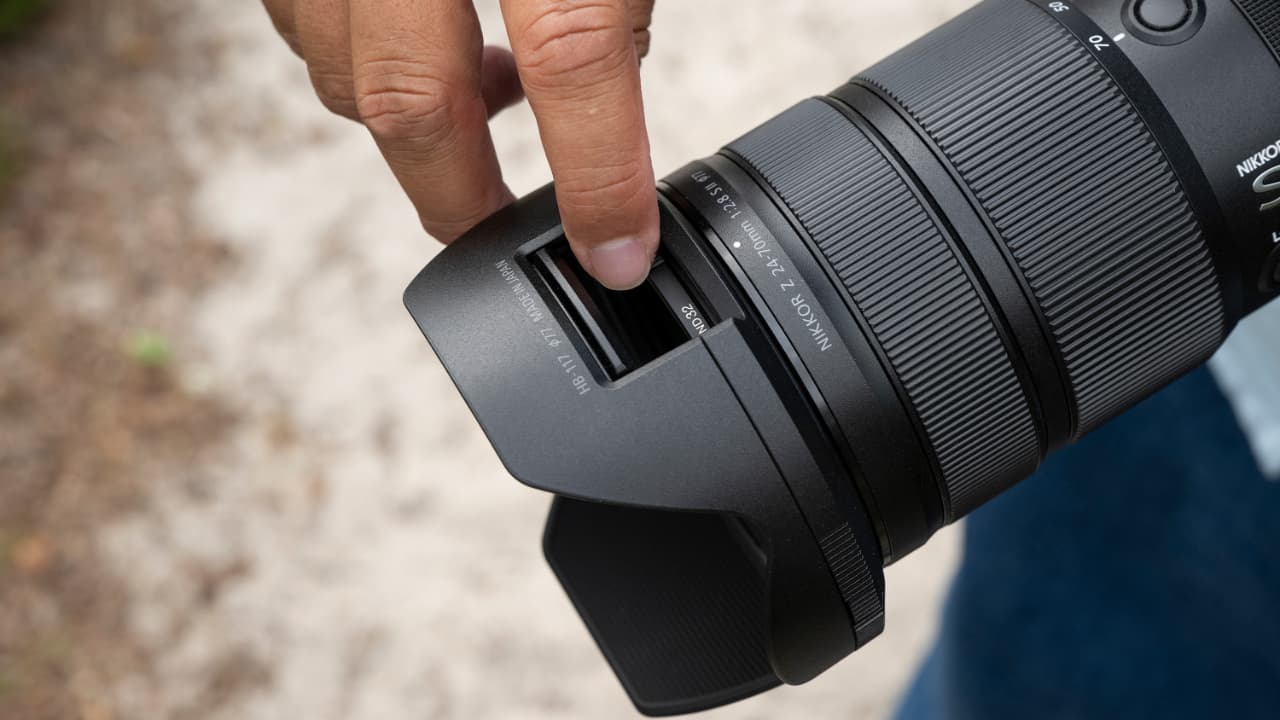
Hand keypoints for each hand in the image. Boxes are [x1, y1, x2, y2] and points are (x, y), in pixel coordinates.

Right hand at [264, 0, 659, 289]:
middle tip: (500, 235)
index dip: (598, 178)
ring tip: (484, 106)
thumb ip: (613, 8)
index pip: (571, 61)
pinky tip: (420, 44)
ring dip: (408, 124)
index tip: (617, 254)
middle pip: (413, 98)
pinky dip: (358, 59)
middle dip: (460, 195)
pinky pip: (302, 24)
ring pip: (341, 72)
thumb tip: (615, 91)